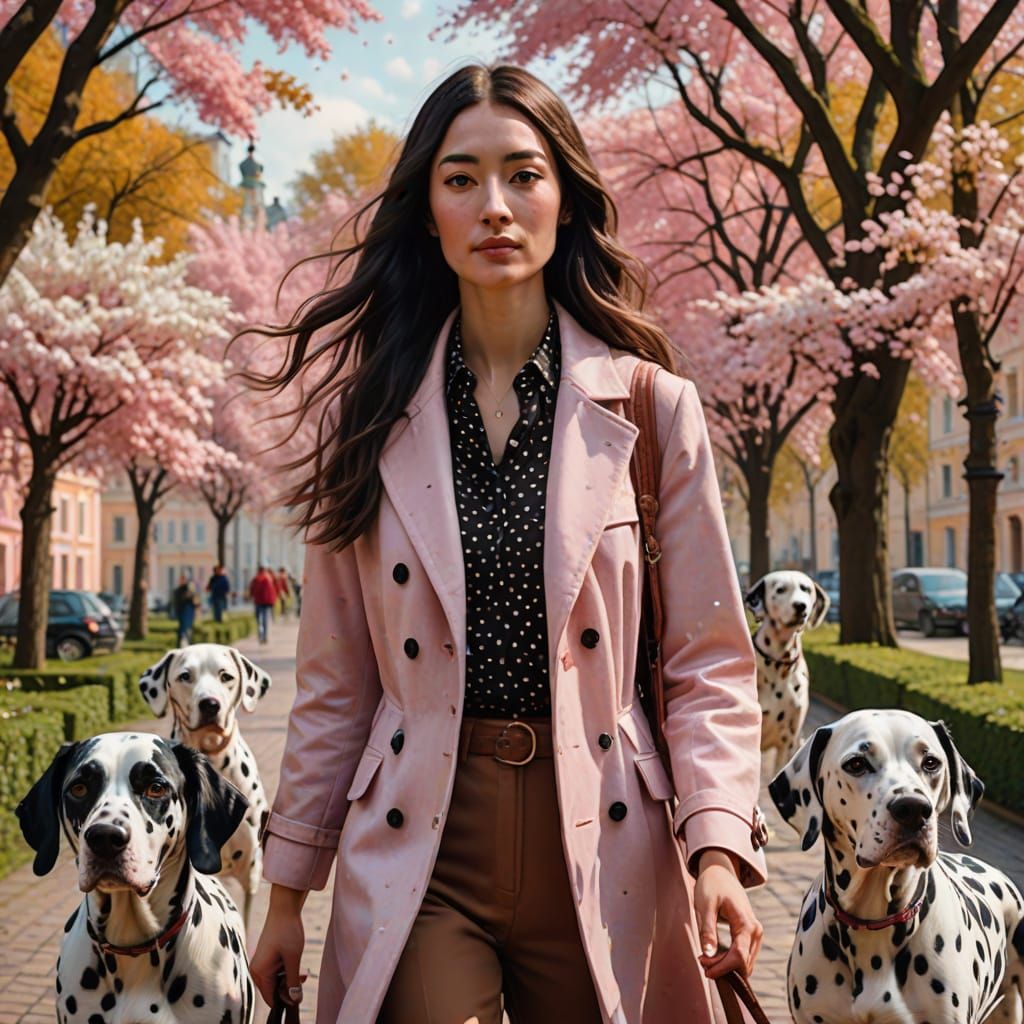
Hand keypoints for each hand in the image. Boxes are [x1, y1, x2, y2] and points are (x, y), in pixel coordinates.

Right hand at [250, 885, 307, 1007]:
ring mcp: (261, 964)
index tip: (299, 992)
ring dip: (290, 978)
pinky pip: (276, 972)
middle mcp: (256, 970)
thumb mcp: (293, 958)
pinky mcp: (266, 958)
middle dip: (289, 987)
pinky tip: (297, 964)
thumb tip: (294, 1000)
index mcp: (259, 973)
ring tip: (303, 970)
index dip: (285, 999)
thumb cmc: (287, 931)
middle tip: (304, 976)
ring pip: (276, 981)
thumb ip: (293, 981)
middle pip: (273, 990)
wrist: (284, 908)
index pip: (270, 998)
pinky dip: (286, 971)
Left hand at [694, 849, 762, 979]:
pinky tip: (715, 954)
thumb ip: (707, 930)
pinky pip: (744, 956)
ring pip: (745, 963)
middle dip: (723, 968)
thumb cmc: (711, 886)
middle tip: (702, 960)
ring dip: (726, 966)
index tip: (704, 965)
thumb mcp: (705, 906)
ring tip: (706, 957)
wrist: (720, 872)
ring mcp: (756, 934)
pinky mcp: (752, 936)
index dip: (722, 966)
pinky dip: (730, 960)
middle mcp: (756, 931)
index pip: (739, 956)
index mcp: (747, 923)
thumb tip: (708, 954)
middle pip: (744, 963)